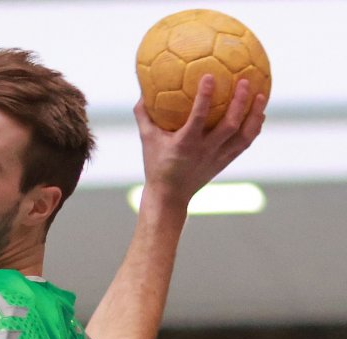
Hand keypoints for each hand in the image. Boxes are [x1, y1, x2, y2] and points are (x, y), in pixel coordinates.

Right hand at [135, 74, 266, 210]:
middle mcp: (205, 150)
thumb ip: (144, 116)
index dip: (205, 97)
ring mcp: (218, 157)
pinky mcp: (226, 161)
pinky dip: (254, 126)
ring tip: (261, 94)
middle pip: (229, 124)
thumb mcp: (147, 140)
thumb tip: (143, 92)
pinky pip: (245, 142)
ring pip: (244, 134)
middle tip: (244, 80)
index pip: (198, 117)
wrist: (170, 196)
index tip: (210, 76)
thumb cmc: (156, 165)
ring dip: (255, 113)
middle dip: (239, 102)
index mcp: (185, 144)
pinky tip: (259, 113)